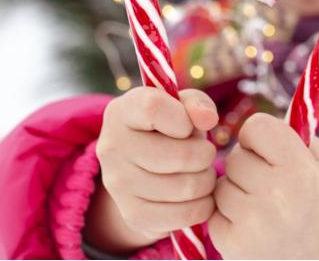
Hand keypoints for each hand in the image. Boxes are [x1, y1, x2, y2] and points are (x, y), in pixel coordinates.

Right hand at [85, 87, 219, 253]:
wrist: (141, 170)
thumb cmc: (168, 130)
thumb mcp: (180, 108)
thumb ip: (196, 103)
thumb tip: (207, 119)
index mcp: (121, 112)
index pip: (153, 108)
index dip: (184, 118)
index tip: (188, 127)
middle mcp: (111, 147)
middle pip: (181, 155)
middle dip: (205, 155)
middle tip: (203, 154)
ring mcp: (118, 184)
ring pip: (187, 187)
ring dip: (206, 181)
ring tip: (199, 173)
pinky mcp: (132, 214)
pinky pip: (185, 214)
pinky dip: (202, 206)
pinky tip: (196, 196)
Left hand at [207, 113, 318, 258]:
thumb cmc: (317, 201)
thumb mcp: (318, 162)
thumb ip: (292, 131)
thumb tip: (256, 111)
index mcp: (300, 169)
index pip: (255, 126)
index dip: (258, 136)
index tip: (267, 149)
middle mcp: (277, 196)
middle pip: (235, 158)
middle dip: (247, 167)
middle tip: (270, 186)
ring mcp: (253, 223)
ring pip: (220, 185)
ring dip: (235, 192)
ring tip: (262, 208)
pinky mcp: (232, 244)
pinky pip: (213, 212)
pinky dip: (226, 217)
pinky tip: (251, 226)